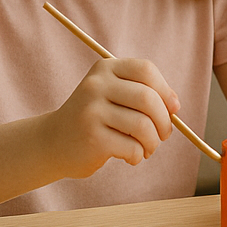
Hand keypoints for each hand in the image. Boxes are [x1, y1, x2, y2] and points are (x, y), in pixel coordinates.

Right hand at [44, 58, 178, 178]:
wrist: (52, 143)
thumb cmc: (96, 119)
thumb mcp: (115, 96)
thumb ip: (144, 94)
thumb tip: (174, 106)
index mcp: (105, 69)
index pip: (145, 70)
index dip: (166, 90)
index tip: (173, 109)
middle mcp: (95, 86)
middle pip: (148, 98)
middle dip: (164, 121)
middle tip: (164, 135)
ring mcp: (91, 111)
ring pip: (143, 126)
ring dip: (153, 142)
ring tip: (148, 148)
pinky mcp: (91, 137)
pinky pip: (132, 147)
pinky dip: (138, 155)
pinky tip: (131, 157)